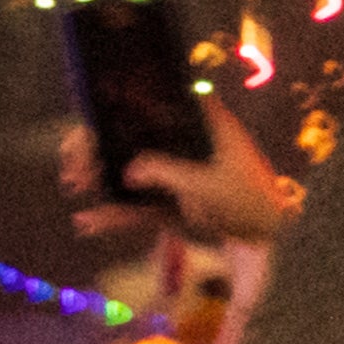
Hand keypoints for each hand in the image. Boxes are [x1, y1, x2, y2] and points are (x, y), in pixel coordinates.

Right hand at [72, 126, 301, 251]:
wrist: (270, 240)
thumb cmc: (251, 201)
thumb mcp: (208, 184)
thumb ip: (167, 172)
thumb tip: (128, 170)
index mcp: (200, 126)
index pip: (156, 104)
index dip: (122, 103)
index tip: (93, 112)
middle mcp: (184, 146)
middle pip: (132, 138)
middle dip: (98, 149)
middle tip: (74, 163)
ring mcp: (176, 175)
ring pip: (129, 172)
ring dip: (100, 178)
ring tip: (75, 185)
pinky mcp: (171, 204)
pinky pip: (138, 205)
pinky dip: (115, 214)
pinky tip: (89, 222)